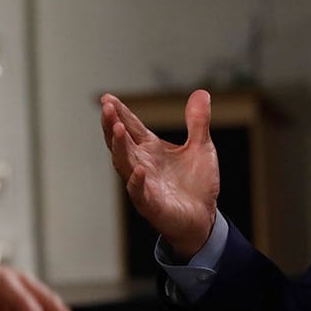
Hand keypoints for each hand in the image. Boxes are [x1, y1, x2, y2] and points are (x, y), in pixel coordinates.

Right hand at [101, 89, 219, 259]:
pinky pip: (140, 193)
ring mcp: (144, 185)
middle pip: (121, 142)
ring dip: (119, 147)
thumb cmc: (197, 184)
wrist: (204, 217)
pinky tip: (138, 170)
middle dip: (112, 125)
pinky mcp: (151, 205)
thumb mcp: (202, 147)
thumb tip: (201, 93)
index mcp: (151, 150)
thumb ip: (198, 122)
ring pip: (124, 164)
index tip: (107, 98)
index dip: (120, 112)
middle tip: (107, 107)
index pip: (132, 127)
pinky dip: (137, 182)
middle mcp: (142, 164)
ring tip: (117, 128)